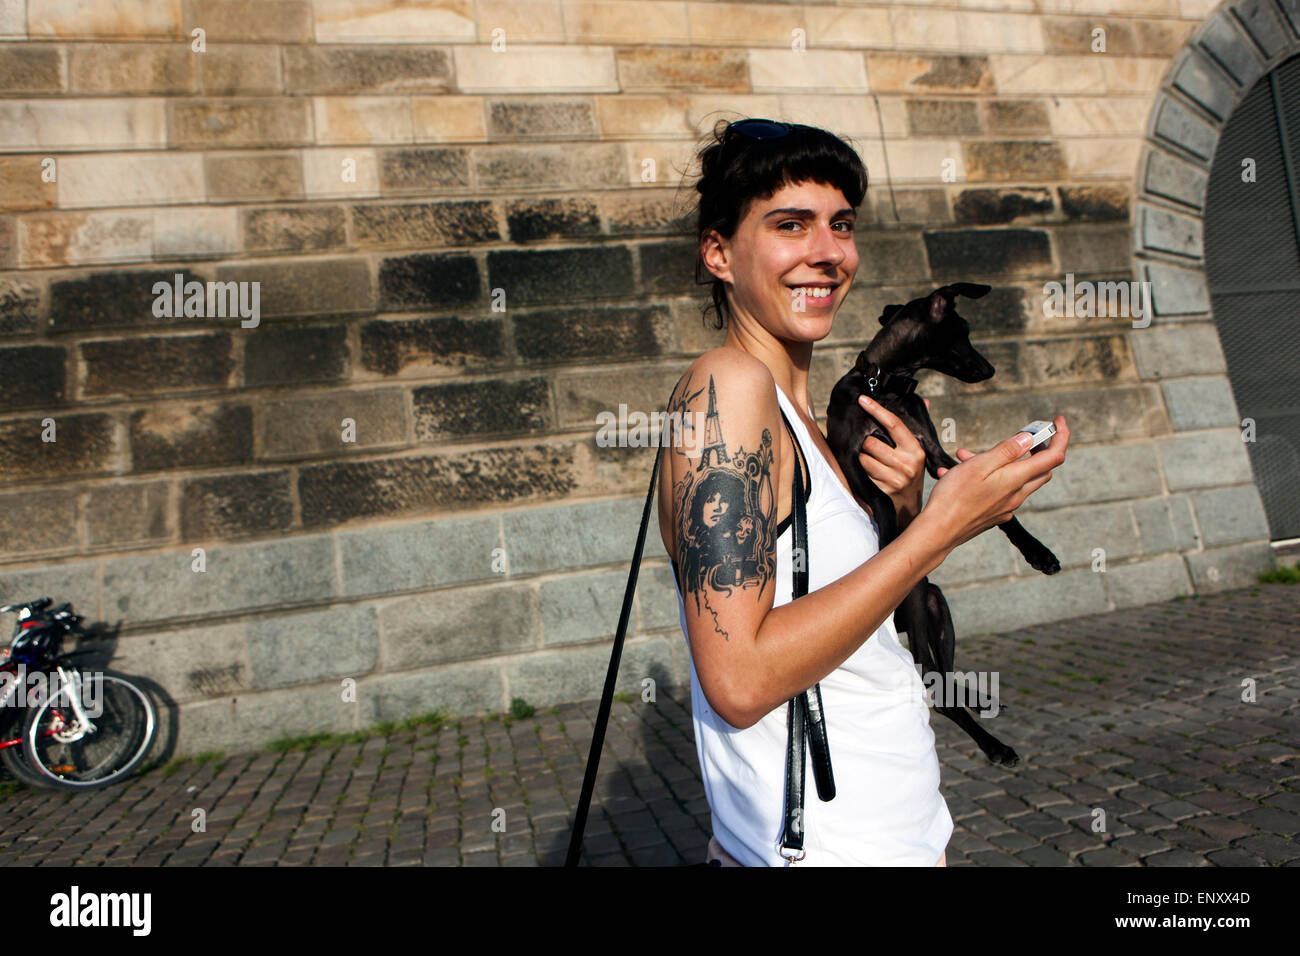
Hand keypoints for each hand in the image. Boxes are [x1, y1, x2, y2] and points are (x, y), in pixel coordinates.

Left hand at [857, 393, 928, 526]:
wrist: (909, 505)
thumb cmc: (910, 471)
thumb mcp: (917, 452)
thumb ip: (916, 428)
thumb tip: (925, 401)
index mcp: (915, 450)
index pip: (894, 424)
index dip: (877, 410)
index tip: (863, 399)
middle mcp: (906, 464)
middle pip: (871, 443)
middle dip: (866, 442)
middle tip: (870, 445)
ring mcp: (894, 478)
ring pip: (863, 458)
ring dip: (861, 457)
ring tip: (870, 460)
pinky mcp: (882, 490)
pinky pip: (861, 473)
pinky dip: (860, 470)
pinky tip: (867, 471)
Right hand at [924, 415, 1068, 552]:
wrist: (938, 531)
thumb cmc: (955, 497)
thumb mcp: (980, 465)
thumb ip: (1007, 451)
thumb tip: (1029, 439)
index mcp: (1016, 479)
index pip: (1053, 456)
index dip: (1060, 436)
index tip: (1058, 421)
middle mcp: (1017, 495)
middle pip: (1039, 469)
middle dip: (1033, 449)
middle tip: (1017, 438)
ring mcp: (1006, 507)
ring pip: (1014, 478)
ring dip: (997, 462)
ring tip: (964, 456)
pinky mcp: (994, 514)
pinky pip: (999, 491)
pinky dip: (987, 478)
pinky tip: (958, 475)